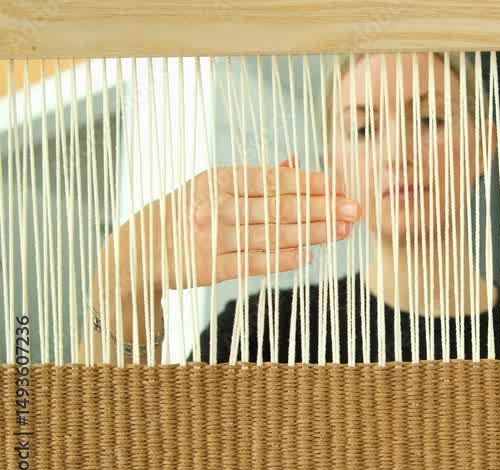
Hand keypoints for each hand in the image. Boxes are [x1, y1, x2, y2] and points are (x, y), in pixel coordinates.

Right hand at [95, 165, 361, 299]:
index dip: (310, 183)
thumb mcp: (214, 187)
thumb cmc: (188, 212)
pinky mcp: (207, 267)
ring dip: (311, 233)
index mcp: (219, 179)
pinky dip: (281, 259)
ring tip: (342, 232)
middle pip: (278, 207)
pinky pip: (252, 262)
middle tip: (355, 210)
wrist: (137, 250)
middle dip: (322, 208)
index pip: (273, 180)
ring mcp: (210, 237)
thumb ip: (256, 179)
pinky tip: (307, 256)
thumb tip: (297, 163)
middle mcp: (214, 206)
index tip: (342, 187)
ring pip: (271, 234)